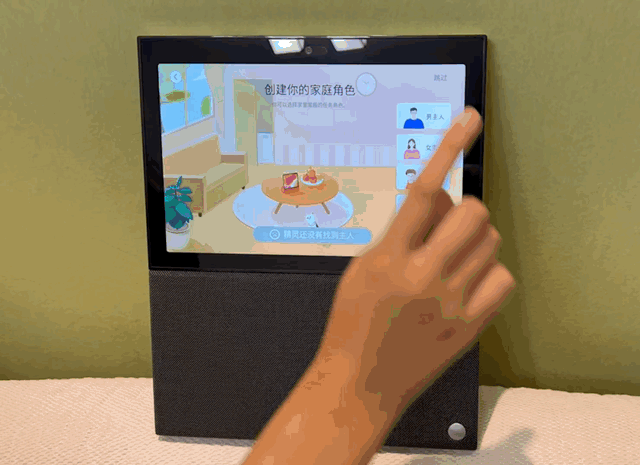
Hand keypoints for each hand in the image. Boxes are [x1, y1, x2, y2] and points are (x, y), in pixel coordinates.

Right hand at [317, 107, 516, 410]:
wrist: (360, 381)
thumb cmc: (352, 321)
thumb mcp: (362, 267)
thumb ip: (398, 232)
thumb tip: (436, 201)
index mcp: (389, 257)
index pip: (423, 190)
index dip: (447, 148)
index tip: (469, 119)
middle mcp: (424, 276)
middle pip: (471, 212)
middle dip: (461, 211)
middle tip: (446, 227)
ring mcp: (452, 302)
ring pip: (490, 242)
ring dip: (474, 240)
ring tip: (451, 260)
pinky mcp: (471, 325)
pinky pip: (503, 278)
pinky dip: (488, 272)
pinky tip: (466, 283)